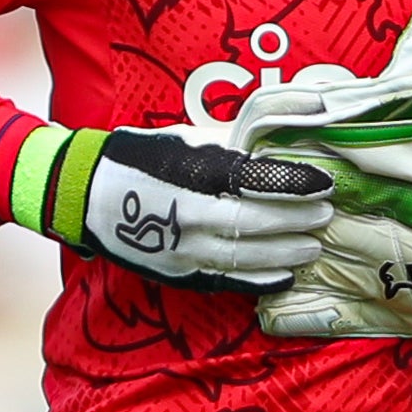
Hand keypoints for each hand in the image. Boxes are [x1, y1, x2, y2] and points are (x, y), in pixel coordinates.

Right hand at [21, 124, 333, 287]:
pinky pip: (227, 281)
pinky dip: (260, 281)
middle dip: (296, 219)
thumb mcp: (187, 136)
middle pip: (255, 222)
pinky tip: (286, 276)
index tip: (323, 182)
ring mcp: (181, 249)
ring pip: (245, 256)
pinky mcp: (177, 273)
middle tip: (326, 214)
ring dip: (285, 252)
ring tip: (314, 245)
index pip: (254, 180)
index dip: (293, 183)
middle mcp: (188, 214)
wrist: (86, 194)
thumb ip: (236, 140)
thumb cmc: (142, 157)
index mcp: (191, 174)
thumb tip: (286, 129)